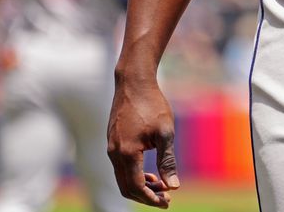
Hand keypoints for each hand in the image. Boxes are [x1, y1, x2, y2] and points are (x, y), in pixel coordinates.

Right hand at [107, 74, 179, 206]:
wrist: (134, 83)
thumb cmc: (152, 105)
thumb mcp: (165, 133)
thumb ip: (167, 160)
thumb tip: (173, 186)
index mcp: (126, 153)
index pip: (136, 187)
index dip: (151, 198)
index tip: (167, 203)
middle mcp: (114, 153)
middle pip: (126, 187)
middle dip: (146, 196)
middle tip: (166, 198)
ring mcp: (111, 148)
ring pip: (122, 178)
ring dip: (140, 186)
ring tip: (161, 186)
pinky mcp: (113, 142)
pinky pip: (121, 167)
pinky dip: (134, 175)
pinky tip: (150, 173)